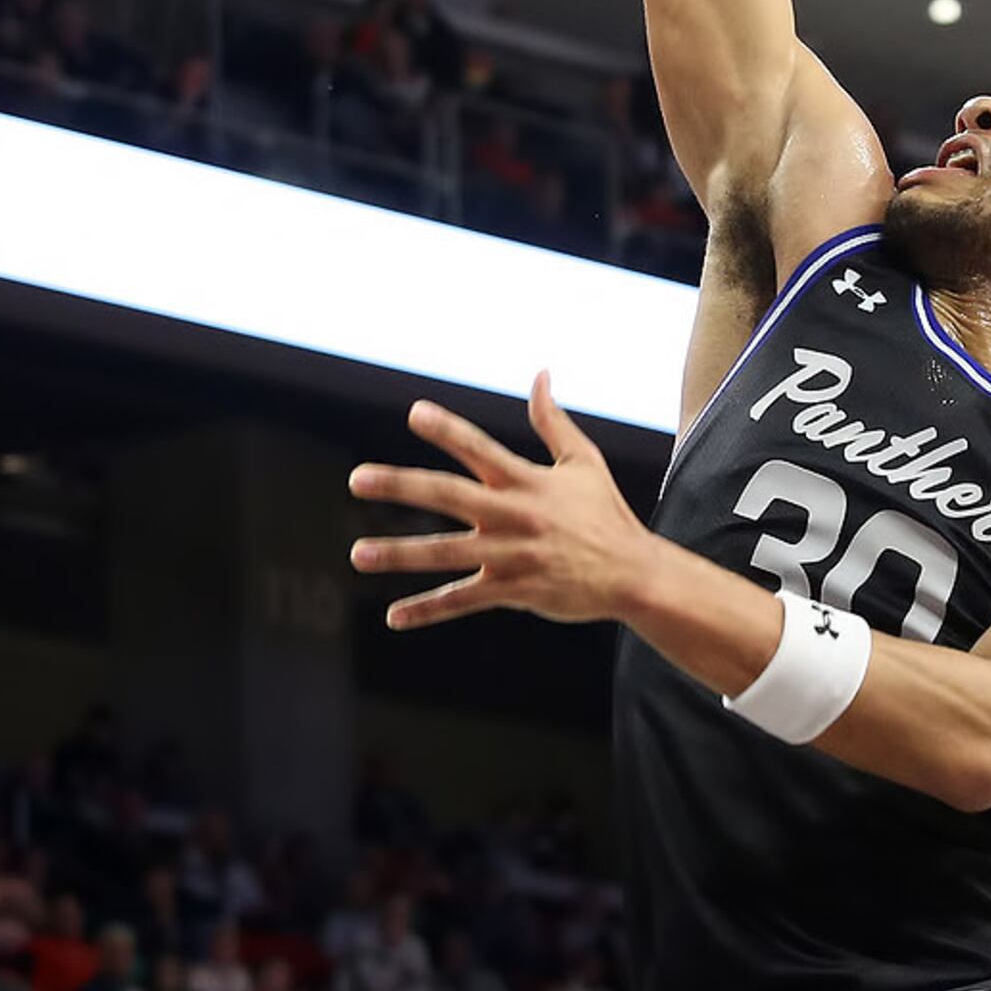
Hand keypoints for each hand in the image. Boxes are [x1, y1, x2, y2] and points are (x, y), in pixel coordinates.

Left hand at [349, 377, 654, 631]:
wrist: (633, 574)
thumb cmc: (604, 514)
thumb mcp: (583, 461)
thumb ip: (553, 420)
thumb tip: (541, 374)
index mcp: (526, 481)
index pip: (479, 448)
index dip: (448, 429)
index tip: (415, 413)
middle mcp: (513, 515)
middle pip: (448, 495)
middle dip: (400, 485)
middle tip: (357, 478)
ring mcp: (511, 556)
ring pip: (445, 553)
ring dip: (398, 554)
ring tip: (357, 553)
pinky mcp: (514, 591)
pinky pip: (463, 601)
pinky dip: (427, 610)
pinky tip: (394, 616)